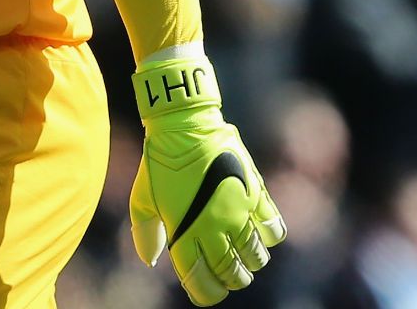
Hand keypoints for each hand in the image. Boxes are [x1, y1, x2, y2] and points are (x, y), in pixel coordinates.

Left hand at [130, 57, 285, 305]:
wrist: (184, 124)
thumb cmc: (159, 162)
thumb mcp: (143, 198)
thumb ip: (146, 233)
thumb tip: (153, 260)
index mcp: (184, 232)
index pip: (200, 280)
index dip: (206, 292)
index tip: (206, 291)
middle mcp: (213, 227)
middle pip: (231, 273)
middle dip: (231, 280)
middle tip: (230, 275)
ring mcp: (237, 211)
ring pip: (255, 256)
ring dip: (251, 262)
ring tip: (244, 255)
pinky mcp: (256, 193)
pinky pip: (274, 228)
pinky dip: (269, 236)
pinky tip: (259, 229)